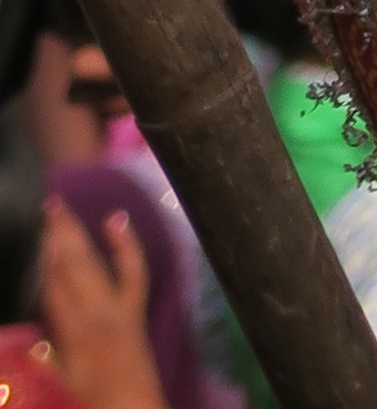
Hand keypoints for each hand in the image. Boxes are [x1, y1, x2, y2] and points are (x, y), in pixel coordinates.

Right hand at [37, 203, 163, 408]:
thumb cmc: (88, 408)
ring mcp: (120, 310)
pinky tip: (116, 219)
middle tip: (39, 205)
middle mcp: (98, 313)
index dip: (39, 257)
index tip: (27, 231)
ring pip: (95, 263)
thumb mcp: (56, 386)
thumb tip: (24, 335)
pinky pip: (134, 273)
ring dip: (78, 234)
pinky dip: (125, 245)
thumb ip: (38, 360)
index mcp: (75, 333)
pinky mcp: (135, 313)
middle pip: (72, 266)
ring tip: (59, 207)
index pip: (51, 286)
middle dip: (55, 234)